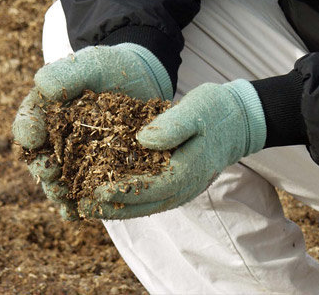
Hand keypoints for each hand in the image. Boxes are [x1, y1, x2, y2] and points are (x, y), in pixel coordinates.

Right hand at [12, 43, 171, 219]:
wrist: (140, 83)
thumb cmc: (109, 70)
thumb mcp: (90, 64)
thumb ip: (65, 73)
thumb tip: (41, 85)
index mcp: (43, 112)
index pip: (27, 124)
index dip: (27, 131)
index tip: (32, 136)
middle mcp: (52, 141)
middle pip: (39, 158)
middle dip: (42, 168)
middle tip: (49, 173)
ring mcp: (72, 160)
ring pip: (57, 181)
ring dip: (57, 192)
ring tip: (63, 197)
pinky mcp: (94, 175)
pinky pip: (81, 193)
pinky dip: (77, 205)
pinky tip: (78, 213)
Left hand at [79, 80, 266, 218]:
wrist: (237, 121)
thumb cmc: (216, 110)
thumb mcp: (196, 109)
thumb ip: (173, 125)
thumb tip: (143, 140)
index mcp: (188, 170)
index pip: (152, 188)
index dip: (122, 191)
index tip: (96, 191)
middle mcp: (184, 187)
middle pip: (143, 204)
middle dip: (111, 208)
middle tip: (81, 206)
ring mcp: (180, 189)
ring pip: (144, 205)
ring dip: (115, 209)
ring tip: (85, 206)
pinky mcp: (174, 184)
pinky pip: (148, 198)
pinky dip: (125, 200)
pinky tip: (104, 196)